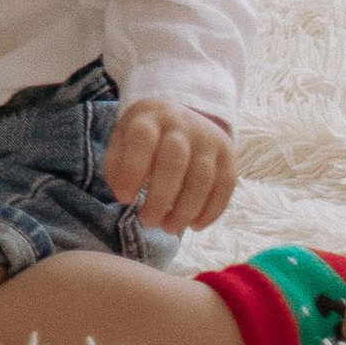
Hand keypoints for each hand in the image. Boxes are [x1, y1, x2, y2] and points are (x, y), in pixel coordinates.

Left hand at [105, 97, 237, 236]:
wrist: (184, 116)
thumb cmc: (146, 137)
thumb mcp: (124, 139)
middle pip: (175, 161)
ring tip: (169, 228)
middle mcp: (182, 124)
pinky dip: (210, 211)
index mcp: (150, 117)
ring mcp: (209, 139)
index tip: (124, 198)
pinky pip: (225, 187)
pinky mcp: (228, 156)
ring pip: (202, 178)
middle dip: (160, 198)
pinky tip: (195, 226)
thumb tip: (123, 193)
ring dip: (185, 210)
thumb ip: (117, 163)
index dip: (132, 170)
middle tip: (148, 221)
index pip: (142, 138)